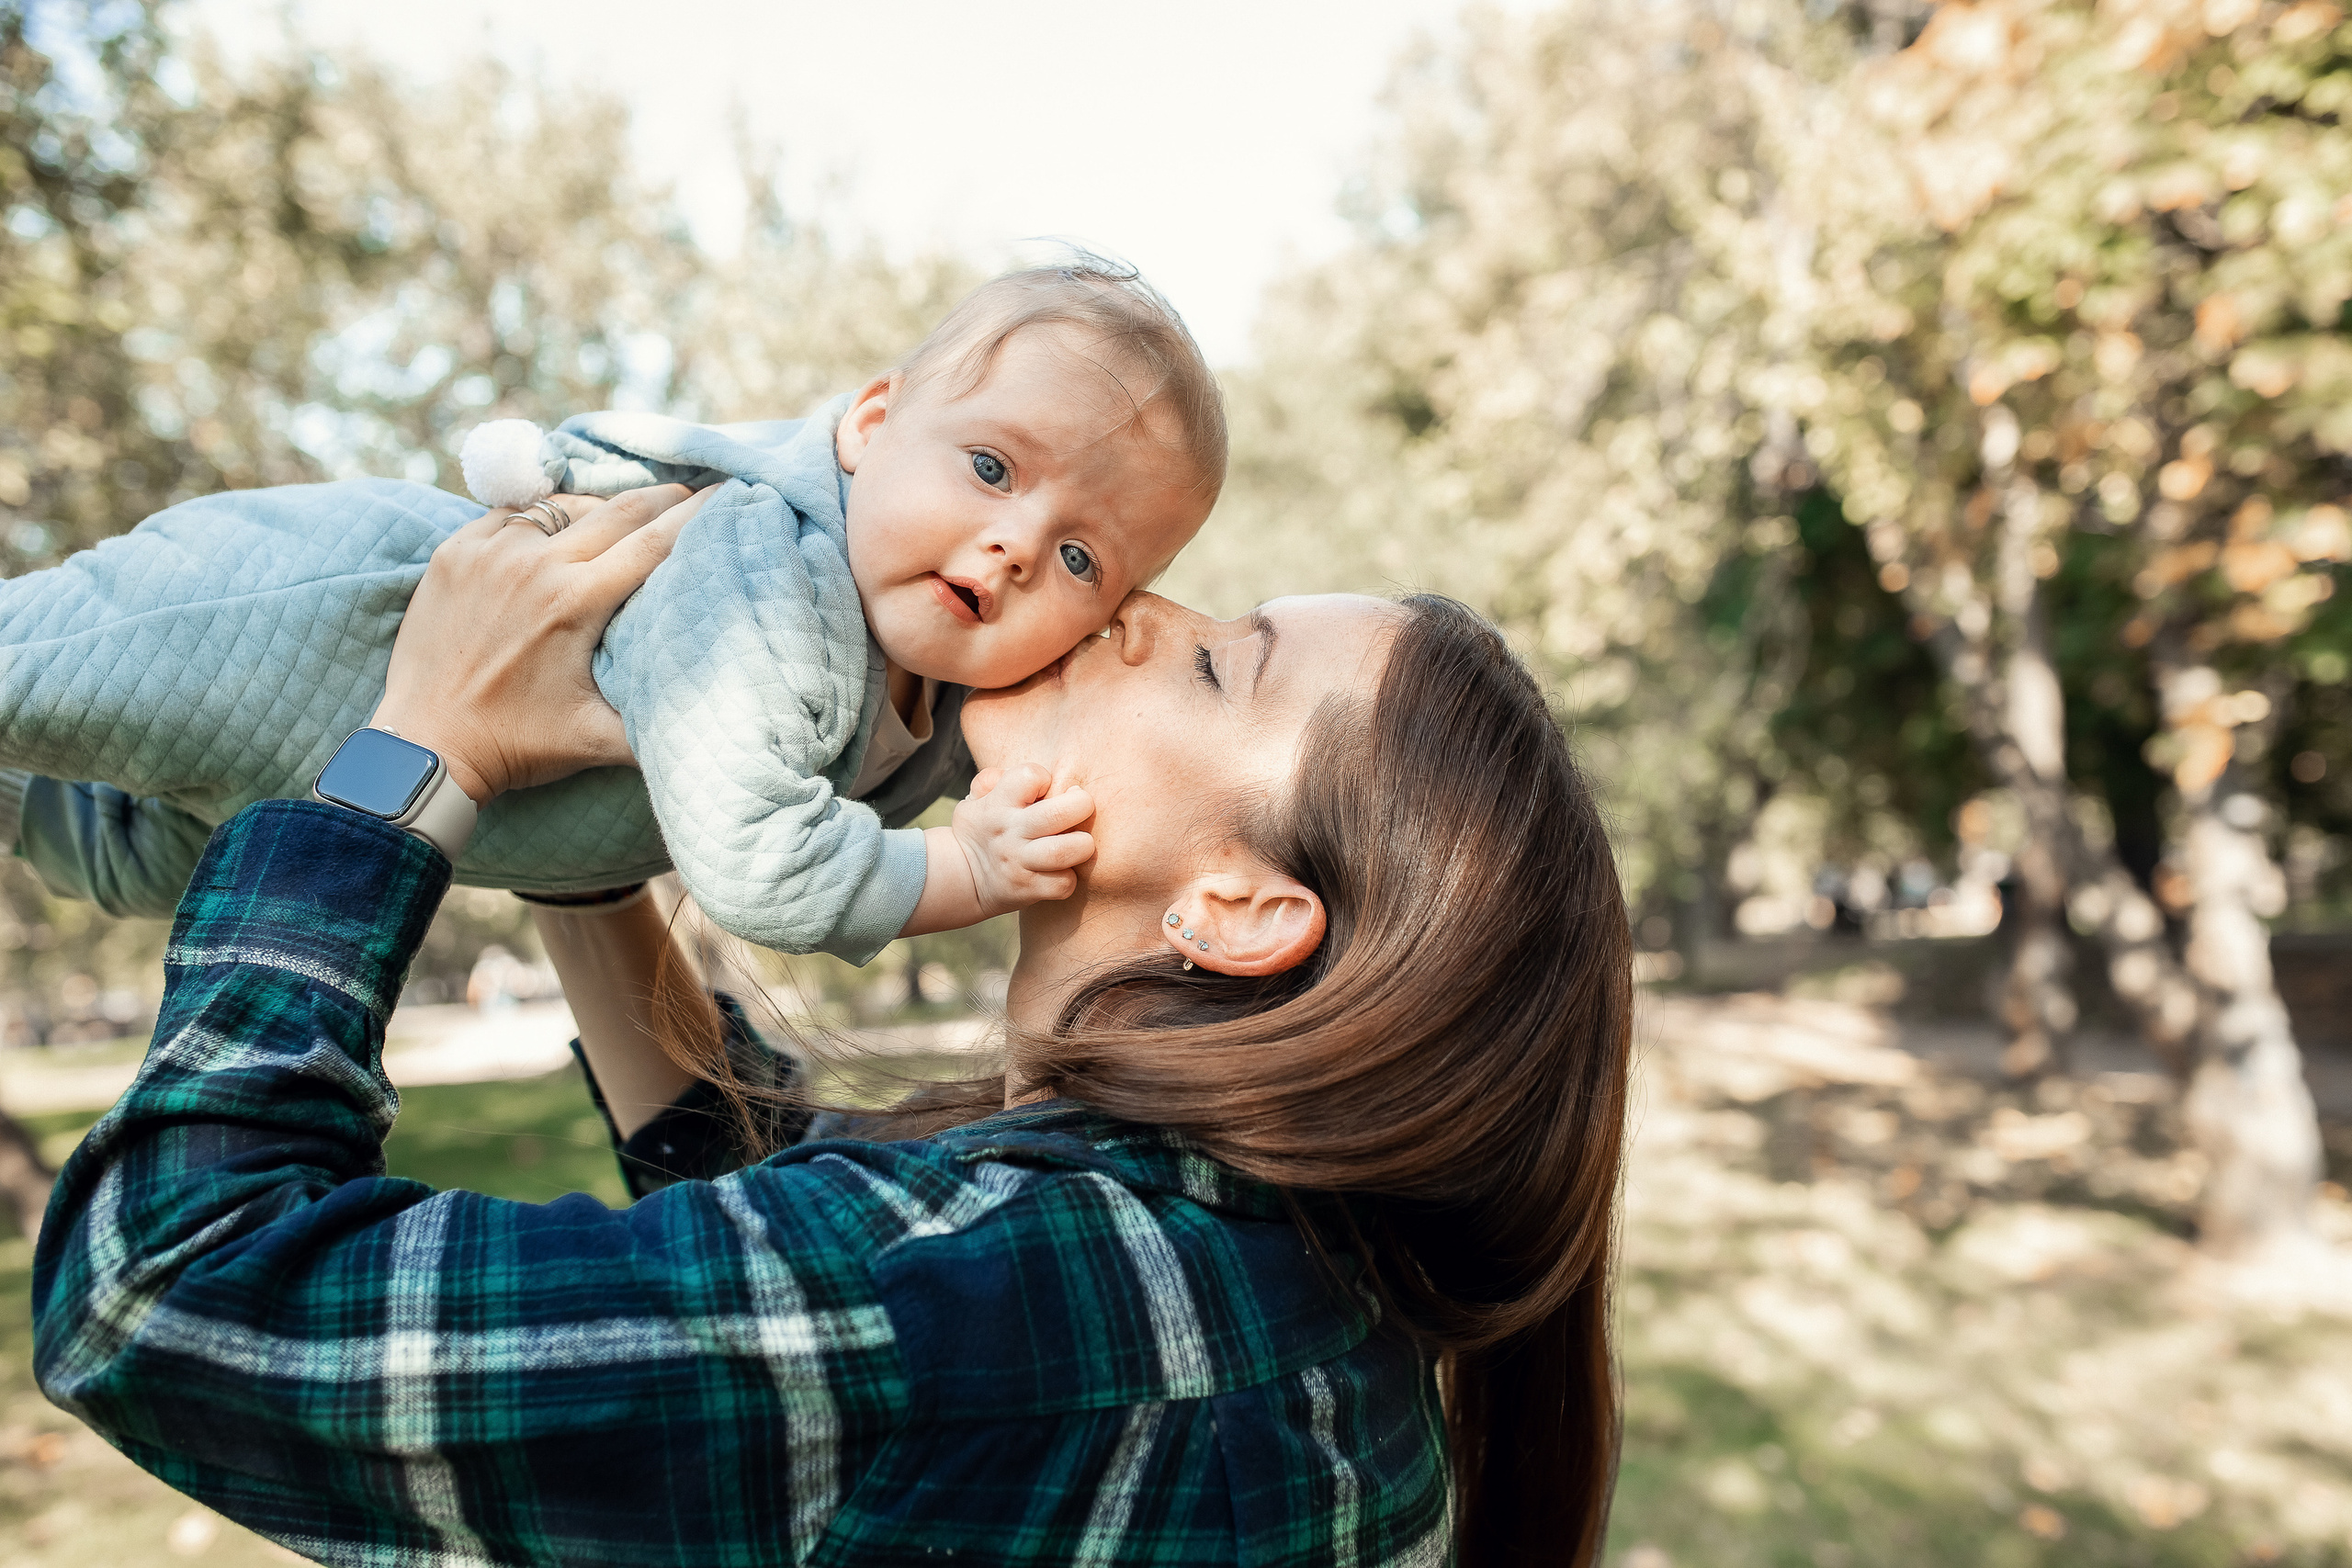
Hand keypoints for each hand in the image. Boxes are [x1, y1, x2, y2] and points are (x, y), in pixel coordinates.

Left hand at [370, 486, 710, 803]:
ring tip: (625, 514)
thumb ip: (659, 728)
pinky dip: (543, 517)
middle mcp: (533, 565)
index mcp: (575, 602)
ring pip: (564, 506)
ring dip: (602, 507)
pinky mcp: (453, 552)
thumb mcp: (597, 740)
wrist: (425, 745)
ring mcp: (488, 552)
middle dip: (661, 498)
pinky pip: (511, 514)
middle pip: (618, 510)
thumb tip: (724, 724)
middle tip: (690, 490)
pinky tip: (558, 529)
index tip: (726, 494)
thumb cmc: (517, 745)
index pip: (653, 542)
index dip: (696, 515)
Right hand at [904, 764, 1094, 935]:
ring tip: (1080, 841)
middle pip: (1056, 815)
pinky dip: (1070, 877)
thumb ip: (990, 779)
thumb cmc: (981, 830)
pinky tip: (1065, 868)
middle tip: (1082, 807)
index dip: (1044, 778)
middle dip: (1082, 805)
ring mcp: (1020, 863)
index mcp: (997, 804)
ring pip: (1063, 852)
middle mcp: (1010, 832)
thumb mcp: (974, 800)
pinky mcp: (1029, 889)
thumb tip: (1005, 774)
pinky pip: (1063, 883)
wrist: (964, 879)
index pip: (1030, 776)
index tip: (1045, 789)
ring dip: (1082, 844)